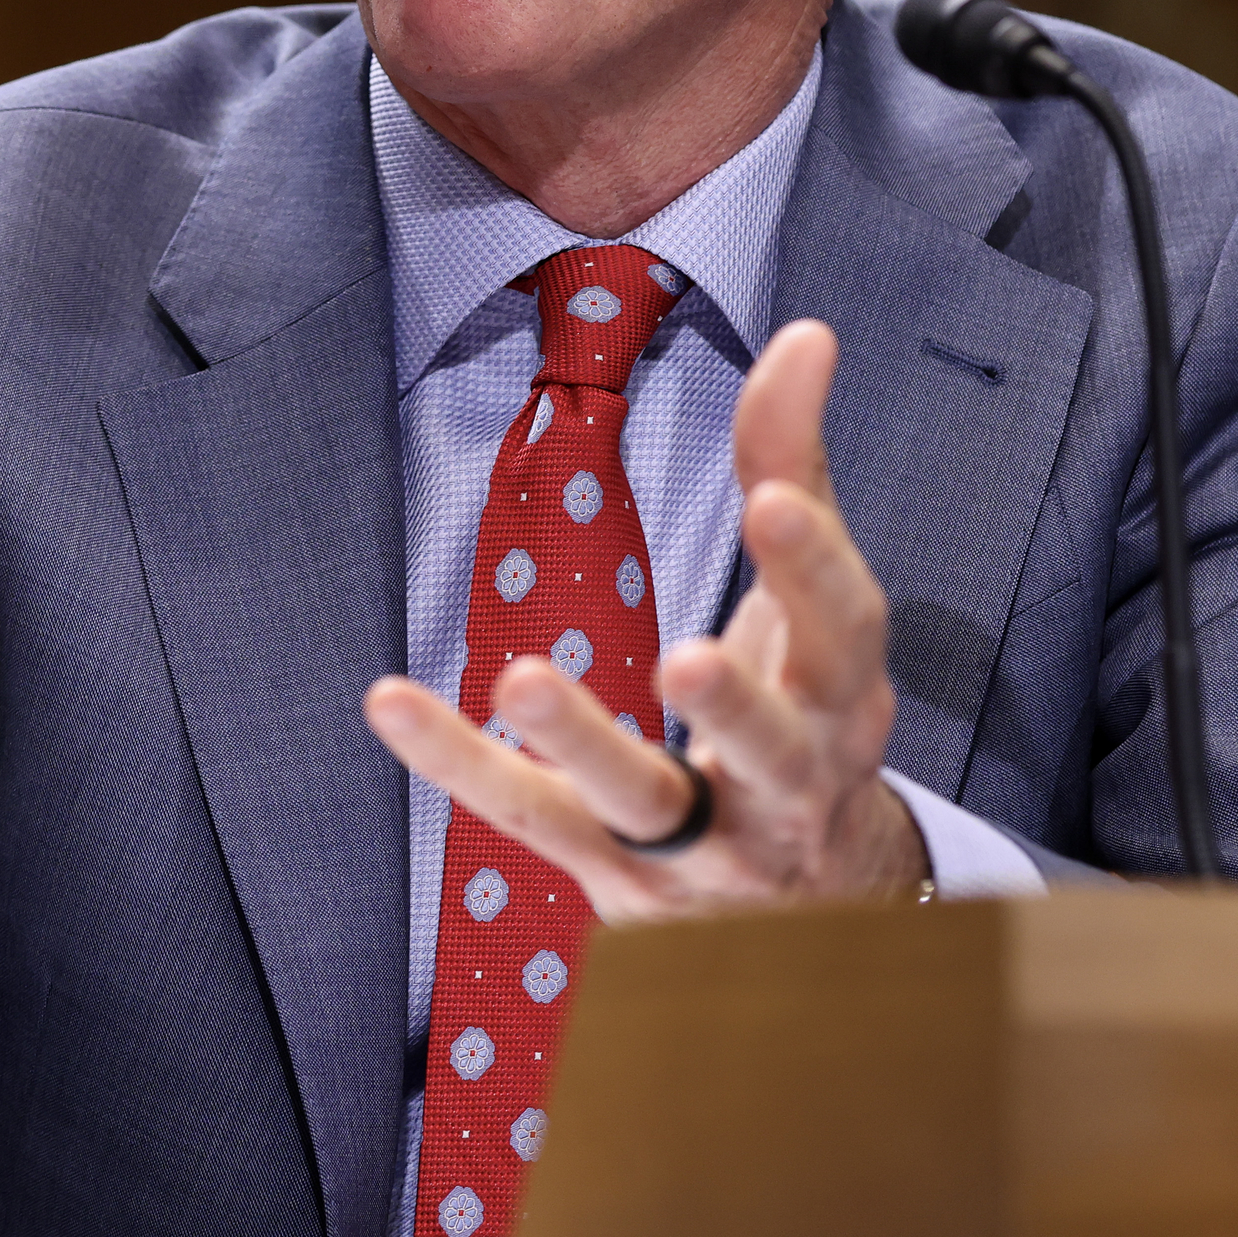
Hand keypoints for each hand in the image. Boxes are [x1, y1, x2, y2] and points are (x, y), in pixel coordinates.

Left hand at [362, 318, 927, 920]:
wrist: (819, 906)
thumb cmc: (810, 711)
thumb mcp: (817, 602)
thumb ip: (797, 462)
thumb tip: (807, 330)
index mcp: (846, 695)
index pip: (844, 632)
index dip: (815, 568)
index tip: (776, 501)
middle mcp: (792, 783)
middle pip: (774, 746)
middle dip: (737, 703)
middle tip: (685, 658)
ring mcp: (708, 848)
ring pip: (651, 805)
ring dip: (588, 747)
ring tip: (525, 681)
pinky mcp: (619, 882)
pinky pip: (533, 820)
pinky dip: (461, 767)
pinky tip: (391, 703)